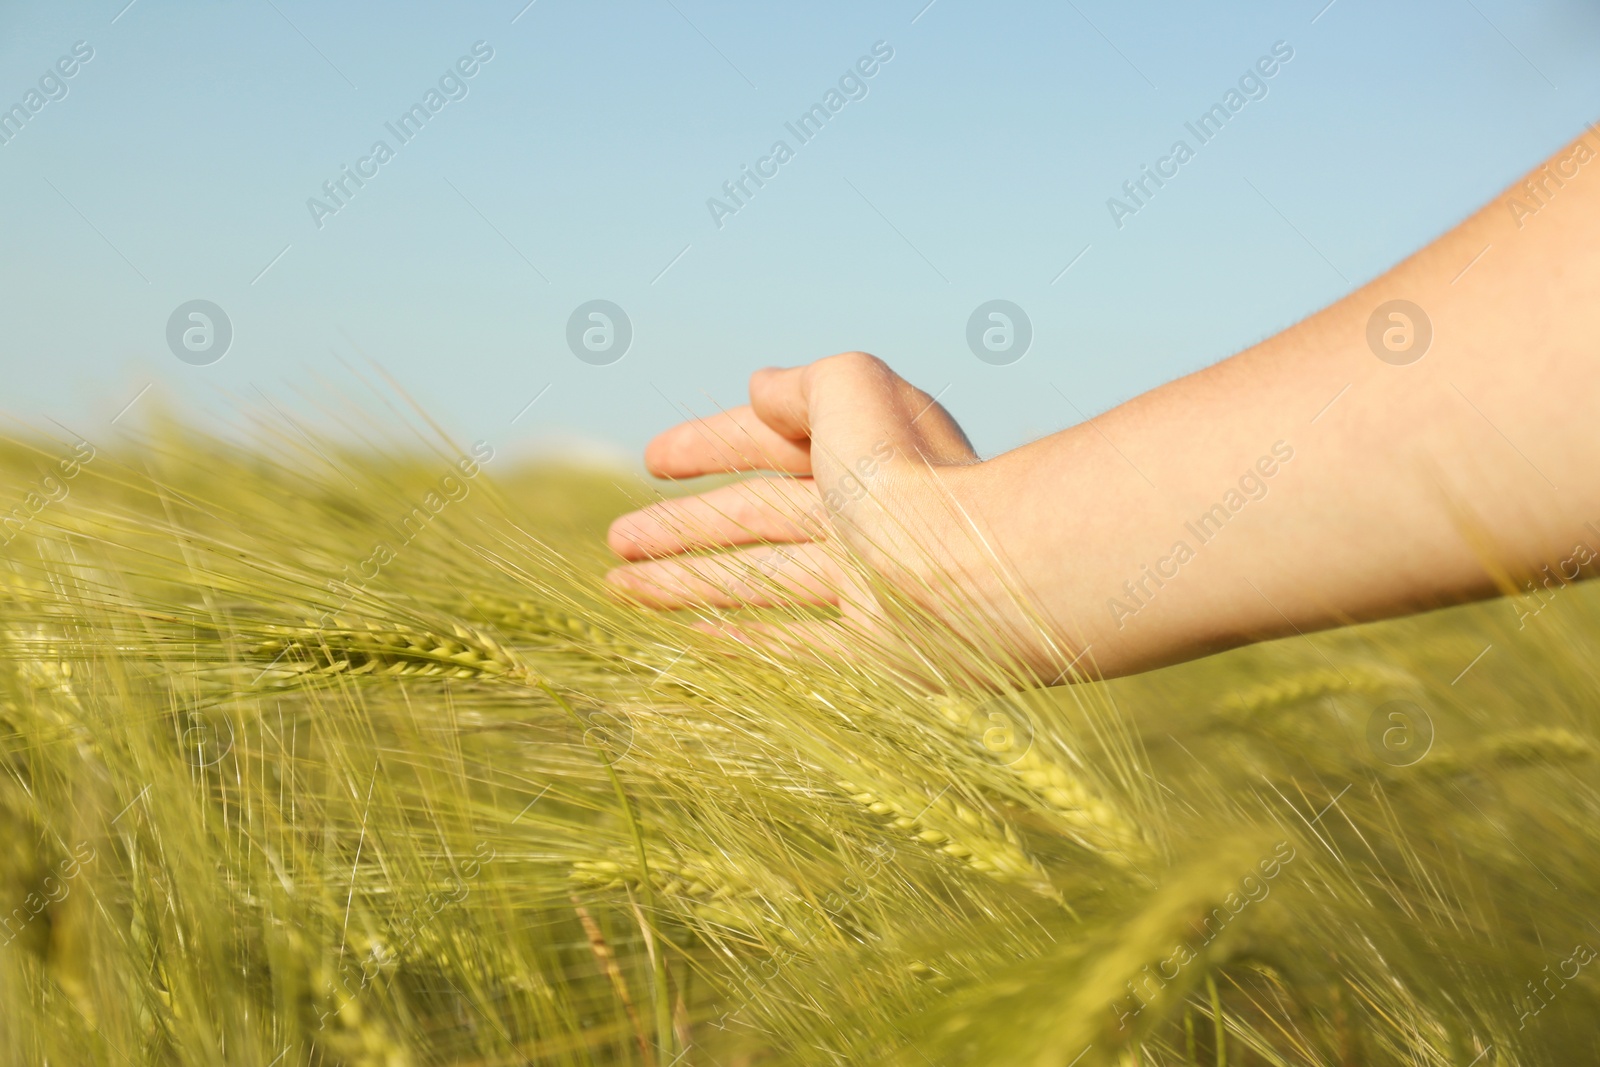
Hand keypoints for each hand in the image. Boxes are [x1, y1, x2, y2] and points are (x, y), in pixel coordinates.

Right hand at [606, 353, 1045, 673]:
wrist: (973, 579)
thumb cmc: (908, 475)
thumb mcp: (850, 388)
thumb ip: (803, 384)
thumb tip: (762, 385)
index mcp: (867, 447)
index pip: (772, 440)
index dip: (710, 444)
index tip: (651, 460)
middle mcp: (870, 513)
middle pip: (757, 516)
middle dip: (683, 527)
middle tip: (616, 542)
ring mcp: (871, 582)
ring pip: (762, 579)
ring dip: (689, 582)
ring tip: (620, 590)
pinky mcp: (877, 648)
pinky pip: (794, 640)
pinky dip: (739, 637)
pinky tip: (690, 635)